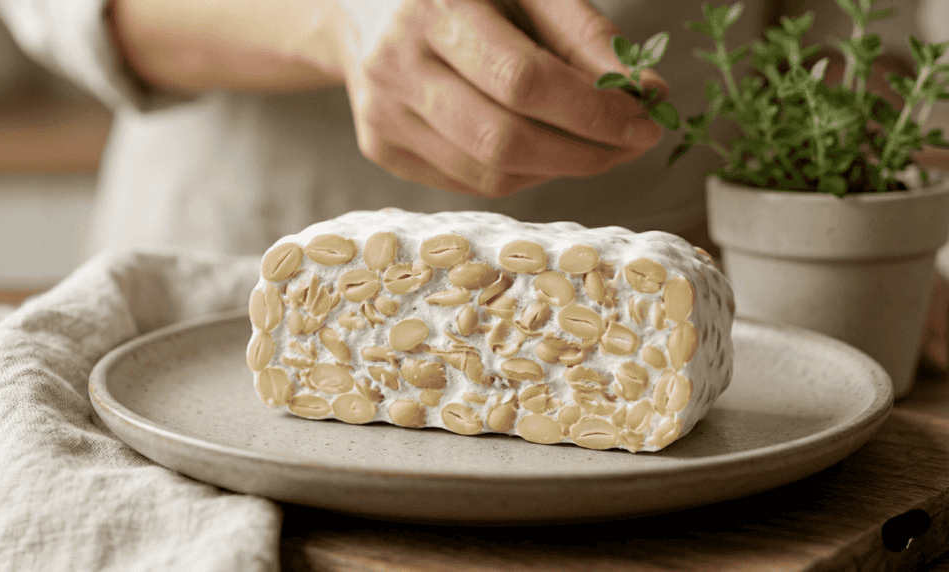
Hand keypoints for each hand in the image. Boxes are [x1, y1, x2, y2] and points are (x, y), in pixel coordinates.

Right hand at [332, 0, 667, 197]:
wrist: (364, 6)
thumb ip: (582, 34)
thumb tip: (645, 94)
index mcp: (433, 6)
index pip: (523, 80)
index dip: (591, 111)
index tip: (643, 122)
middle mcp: (395, 64)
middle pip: (504, 139)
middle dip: (583, 153)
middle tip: (629, 146)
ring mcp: (382, 114)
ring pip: (488, 173)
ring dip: (557, 169)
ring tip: (592, 146)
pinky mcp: (380, 148)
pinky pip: (469, 183)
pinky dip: (520, 173)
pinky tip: (540, 147)